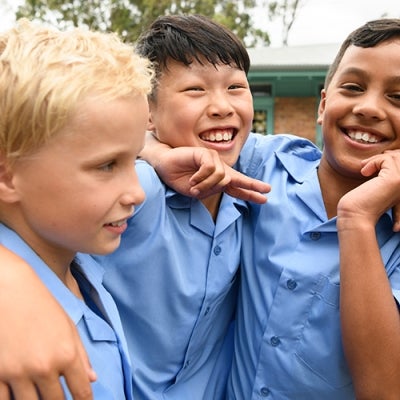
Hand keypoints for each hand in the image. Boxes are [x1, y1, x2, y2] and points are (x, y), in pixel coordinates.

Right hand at [0, 246, 94, 399]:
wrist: (8, 289)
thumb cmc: (42, 305)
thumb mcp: (67, 326)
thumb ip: (81, 354)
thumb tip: (92, 378)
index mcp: (67, 354)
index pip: (81, 392)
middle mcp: (44, 367)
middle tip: (57, 394)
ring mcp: (18, 372)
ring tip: (39, 391)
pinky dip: (11, 398)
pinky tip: (17, 392)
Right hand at [155, 147, 270, 202]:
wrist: (164, 166)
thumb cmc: (179, 178)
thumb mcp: (197, 191)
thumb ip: (212, 189)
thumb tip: (225, 181)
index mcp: (217, 180)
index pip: (236, 187)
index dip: (250, 192)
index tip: (264, 198)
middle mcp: (219, 169)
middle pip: (238, 178)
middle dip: (252, 186)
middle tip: (267, 190)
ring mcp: (214, 160)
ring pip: (222, 178)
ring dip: (206, 186)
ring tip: (193, 187)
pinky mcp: (207, 154)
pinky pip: (211, 170)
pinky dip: (201, 178)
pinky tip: (192, 179)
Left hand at [338, 150, 399, 227]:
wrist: (356, 215)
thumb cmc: (364, 200)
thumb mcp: (380, 183)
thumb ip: (388, 170)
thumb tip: (389, 151)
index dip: (394, 156)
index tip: (376, 163)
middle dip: (386, 156)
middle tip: (368, 166)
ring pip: (395, 156)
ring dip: (377, 159)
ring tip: (365, 170)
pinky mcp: (395, 179)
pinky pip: (386, 159)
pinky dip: (373, 162)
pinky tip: (364, 172)